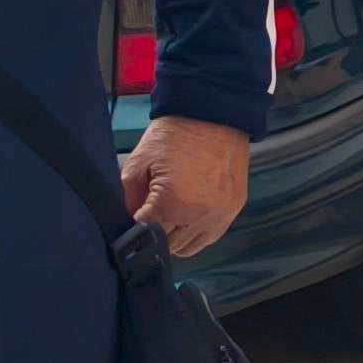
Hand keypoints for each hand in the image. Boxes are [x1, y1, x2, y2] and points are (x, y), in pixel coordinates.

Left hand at [119, 115, 253, 256]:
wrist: (214, 114)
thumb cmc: (173, 135)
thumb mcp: (139, 163)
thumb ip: (128, 198)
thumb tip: (129, 222)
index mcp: (173, 203)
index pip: (145, 235)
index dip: (136, 227)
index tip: (134, 215)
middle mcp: (200, 216)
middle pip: (168, 245)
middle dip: (155, 232)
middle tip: (151, 212)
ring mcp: (221, 215)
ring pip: (189, 248)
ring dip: (176, 237)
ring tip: (171, 215)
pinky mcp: (234, 209)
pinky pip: (210, 236)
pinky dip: (196, 232)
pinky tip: (189, 214)